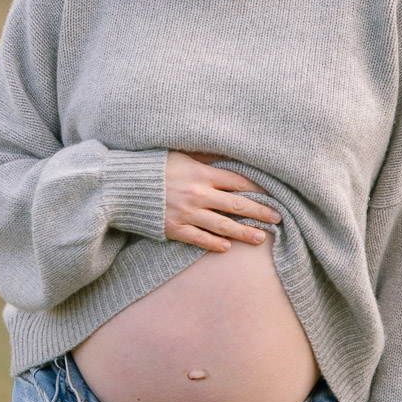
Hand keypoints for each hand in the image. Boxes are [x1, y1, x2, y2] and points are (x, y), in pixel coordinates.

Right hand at [164, 150, 280, 251]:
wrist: (124, 185)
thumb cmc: (153, 166)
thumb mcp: (181, 155)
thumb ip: (205, 158)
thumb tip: (227, 156)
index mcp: (201, 173)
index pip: (237, 181)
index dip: (257, 189)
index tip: (272, 194)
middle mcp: (198, 194)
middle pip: (237, 205)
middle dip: (260, 212)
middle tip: (278, 218)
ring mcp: (187, 213)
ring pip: (223, 226)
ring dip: (244, 233)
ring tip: (261, 238)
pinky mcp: (174, 228)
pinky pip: (199, 238)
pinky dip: (215, 243)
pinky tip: (227, 247)